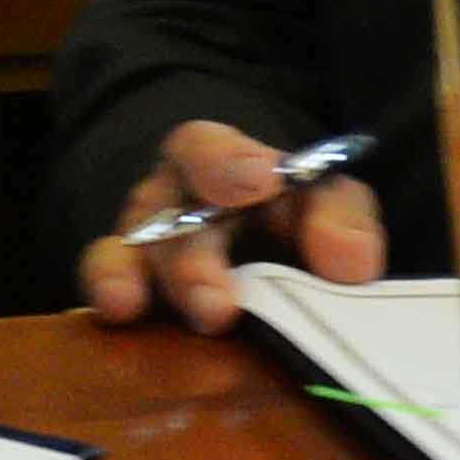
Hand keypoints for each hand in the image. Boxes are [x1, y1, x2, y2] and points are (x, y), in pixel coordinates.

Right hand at [78, 120, 385, 333]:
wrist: (252, 227)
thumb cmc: (288, 210)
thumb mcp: (323, 200)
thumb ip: (341, 220)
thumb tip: (352, 265)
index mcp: (218, 161)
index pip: (207, 148)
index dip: (227, 163)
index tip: (260, 181)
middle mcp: (170, 196)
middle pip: (169, 217)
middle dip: (194, 264)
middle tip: (218, 306)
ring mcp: (143, 239)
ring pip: (131, 249)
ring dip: (145, 282)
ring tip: (146, 309)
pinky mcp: (129, 280)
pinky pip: (107, 275)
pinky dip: (109, 290)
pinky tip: (117, 312)